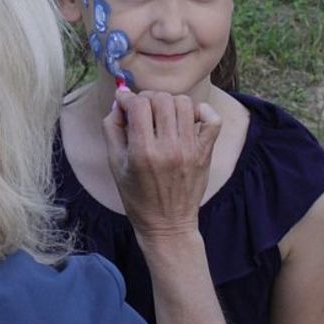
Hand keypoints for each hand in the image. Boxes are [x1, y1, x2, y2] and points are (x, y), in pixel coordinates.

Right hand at [101, 89, 220, 237]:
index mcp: (142, 151)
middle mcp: (169, 147)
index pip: (138, 105)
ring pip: (183, 103)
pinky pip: (212, 118)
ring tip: (163, 115)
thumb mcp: (114, 165)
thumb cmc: (137, 197)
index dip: (127, 98)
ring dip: (170, 103)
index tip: (124, 103)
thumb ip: (112, 129)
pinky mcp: (205, 152)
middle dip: (147, 98)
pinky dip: (201, 110)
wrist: (167, 224)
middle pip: (161, 99)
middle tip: (142, 110)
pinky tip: (188, 118)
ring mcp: (190, 149)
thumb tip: (118, 103)